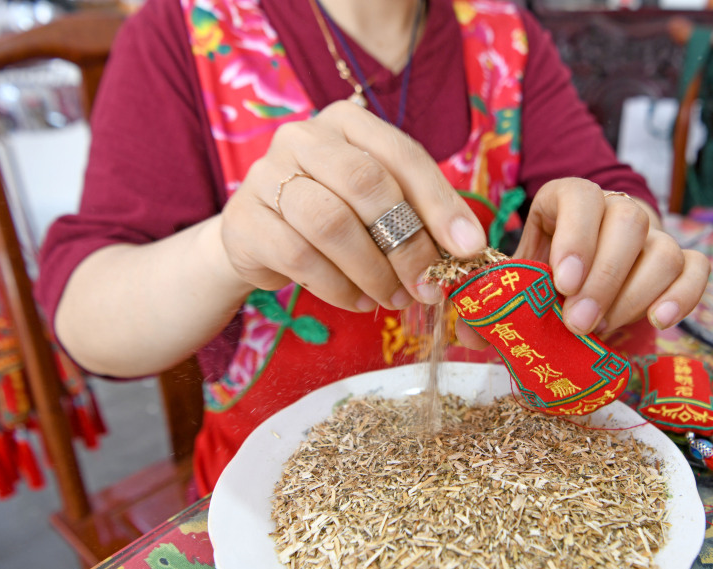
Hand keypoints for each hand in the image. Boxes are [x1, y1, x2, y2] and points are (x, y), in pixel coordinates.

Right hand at [220, 101, 486, 310]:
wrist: (258, 240)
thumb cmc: (336, 219)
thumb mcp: (381, 208)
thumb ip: (420, 216)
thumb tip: (467, 247)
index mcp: (347, 123)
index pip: (402, 155)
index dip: (440, 203)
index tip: (468, 248)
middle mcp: (303, 137)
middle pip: (366, 183)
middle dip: (407, 244)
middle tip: (427, 286)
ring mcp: (266, 174)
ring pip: (331, 223)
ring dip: (372, 271)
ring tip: (393, 299)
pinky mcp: (244, 220)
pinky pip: (299, 256)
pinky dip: (338, 288)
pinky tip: (358, 301)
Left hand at [457, 178, 708, 348]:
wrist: (584, 278)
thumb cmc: (545, 277)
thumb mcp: (517, 279)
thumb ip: (494, 301)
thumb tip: (469, 334)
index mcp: (569, 200)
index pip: (581, 196)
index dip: (575, 236)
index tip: (562, 282)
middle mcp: (617, 210)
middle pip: (629, 222)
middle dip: (604, 278)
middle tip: (577, 322)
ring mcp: (654, 236)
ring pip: (664, 250)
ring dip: (634, 294)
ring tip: (603, 328)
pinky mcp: (681, 263)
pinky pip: (695, 270)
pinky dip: (682, 296)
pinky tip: (658, 321)